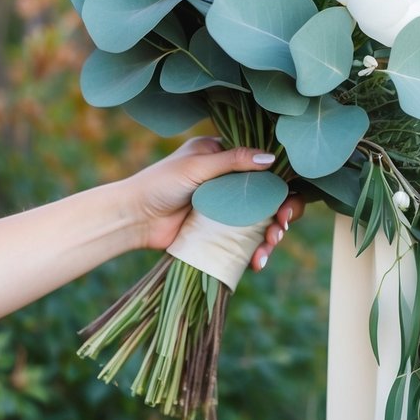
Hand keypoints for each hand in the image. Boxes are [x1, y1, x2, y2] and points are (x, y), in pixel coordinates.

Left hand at [121, 137, 303, 267]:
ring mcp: (226, 209)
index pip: (264, 165)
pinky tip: (257, 262)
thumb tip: (271, 157)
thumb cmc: (160, 184)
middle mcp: (229, 181)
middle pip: (270, 196)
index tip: (287, 199)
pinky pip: (246, 242)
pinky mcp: (219, 233)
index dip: (282, 182)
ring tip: (269, 246)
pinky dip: (255, 252)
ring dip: (272, 235)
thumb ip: (233, 161)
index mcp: (224, 156)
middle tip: (282, 226)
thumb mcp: (197, 167)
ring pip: (262, 221)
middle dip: (283, 213)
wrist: (133, 219)